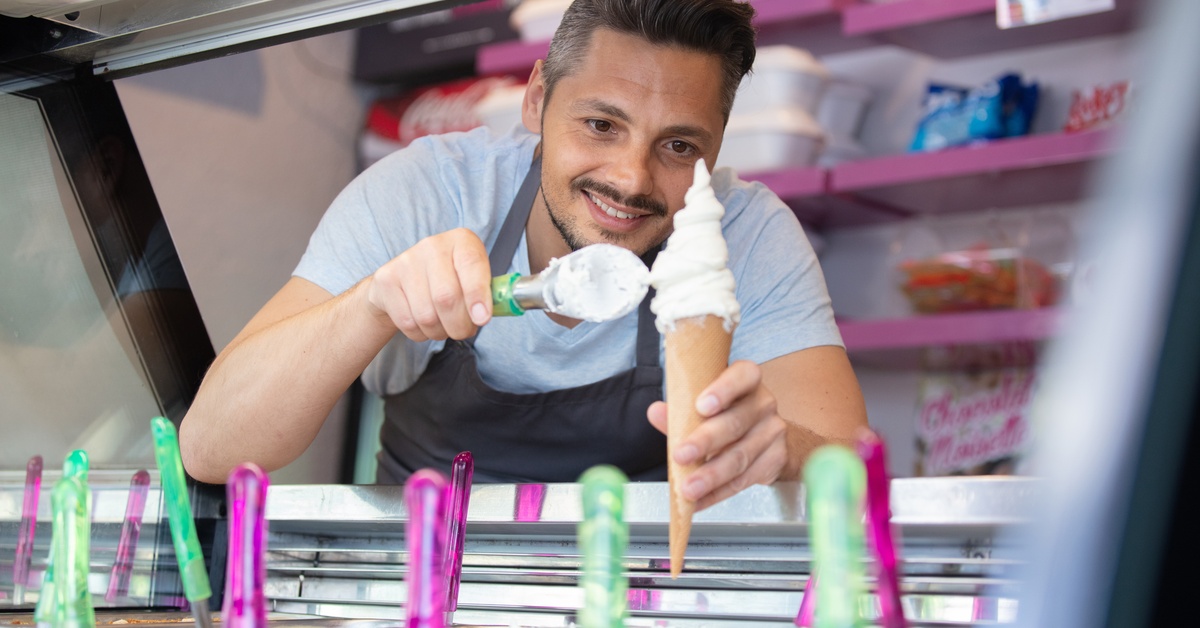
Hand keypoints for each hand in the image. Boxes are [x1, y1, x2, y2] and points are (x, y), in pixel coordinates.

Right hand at [365, 228, 492, 341]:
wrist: (402, 280)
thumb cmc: (448, 281)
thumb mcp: (473, 278)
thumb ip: (489, 292)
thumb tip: (503, 307)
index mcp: (462, 241)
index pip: (472, 265)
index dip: (478, 295)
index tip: (482, 319)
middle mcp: (432, 245)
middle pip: (447, 297)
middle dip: (460, 325)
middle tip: (464, 331)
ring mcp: (406, 261)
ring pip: (427, 315)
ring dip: (440, 332)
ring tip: (444, 327)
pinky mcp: (386, 280)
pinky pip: (408, 321)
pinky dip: (421, 334)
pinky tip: (425, 324)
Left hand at [647, 360, 787, 510]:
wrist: (765, 434)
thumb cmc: (728, 412)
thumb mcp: (704, 404)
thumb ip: (680, 409)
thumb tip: (656, 412)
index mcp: (747, 380)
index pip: (742, 377)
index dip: (723, 390)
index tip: (701, 406)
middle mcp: (763, 403)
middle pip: (735, 423)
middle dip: (705, 442)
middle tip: (681, 456)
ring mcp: (773, 432)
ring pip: (740, 457)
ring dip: (710, 476)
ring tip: (688, 488)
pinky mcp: (776, 459)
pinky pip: (744, 480)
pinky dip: (718, 493)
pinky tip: (700, 500)